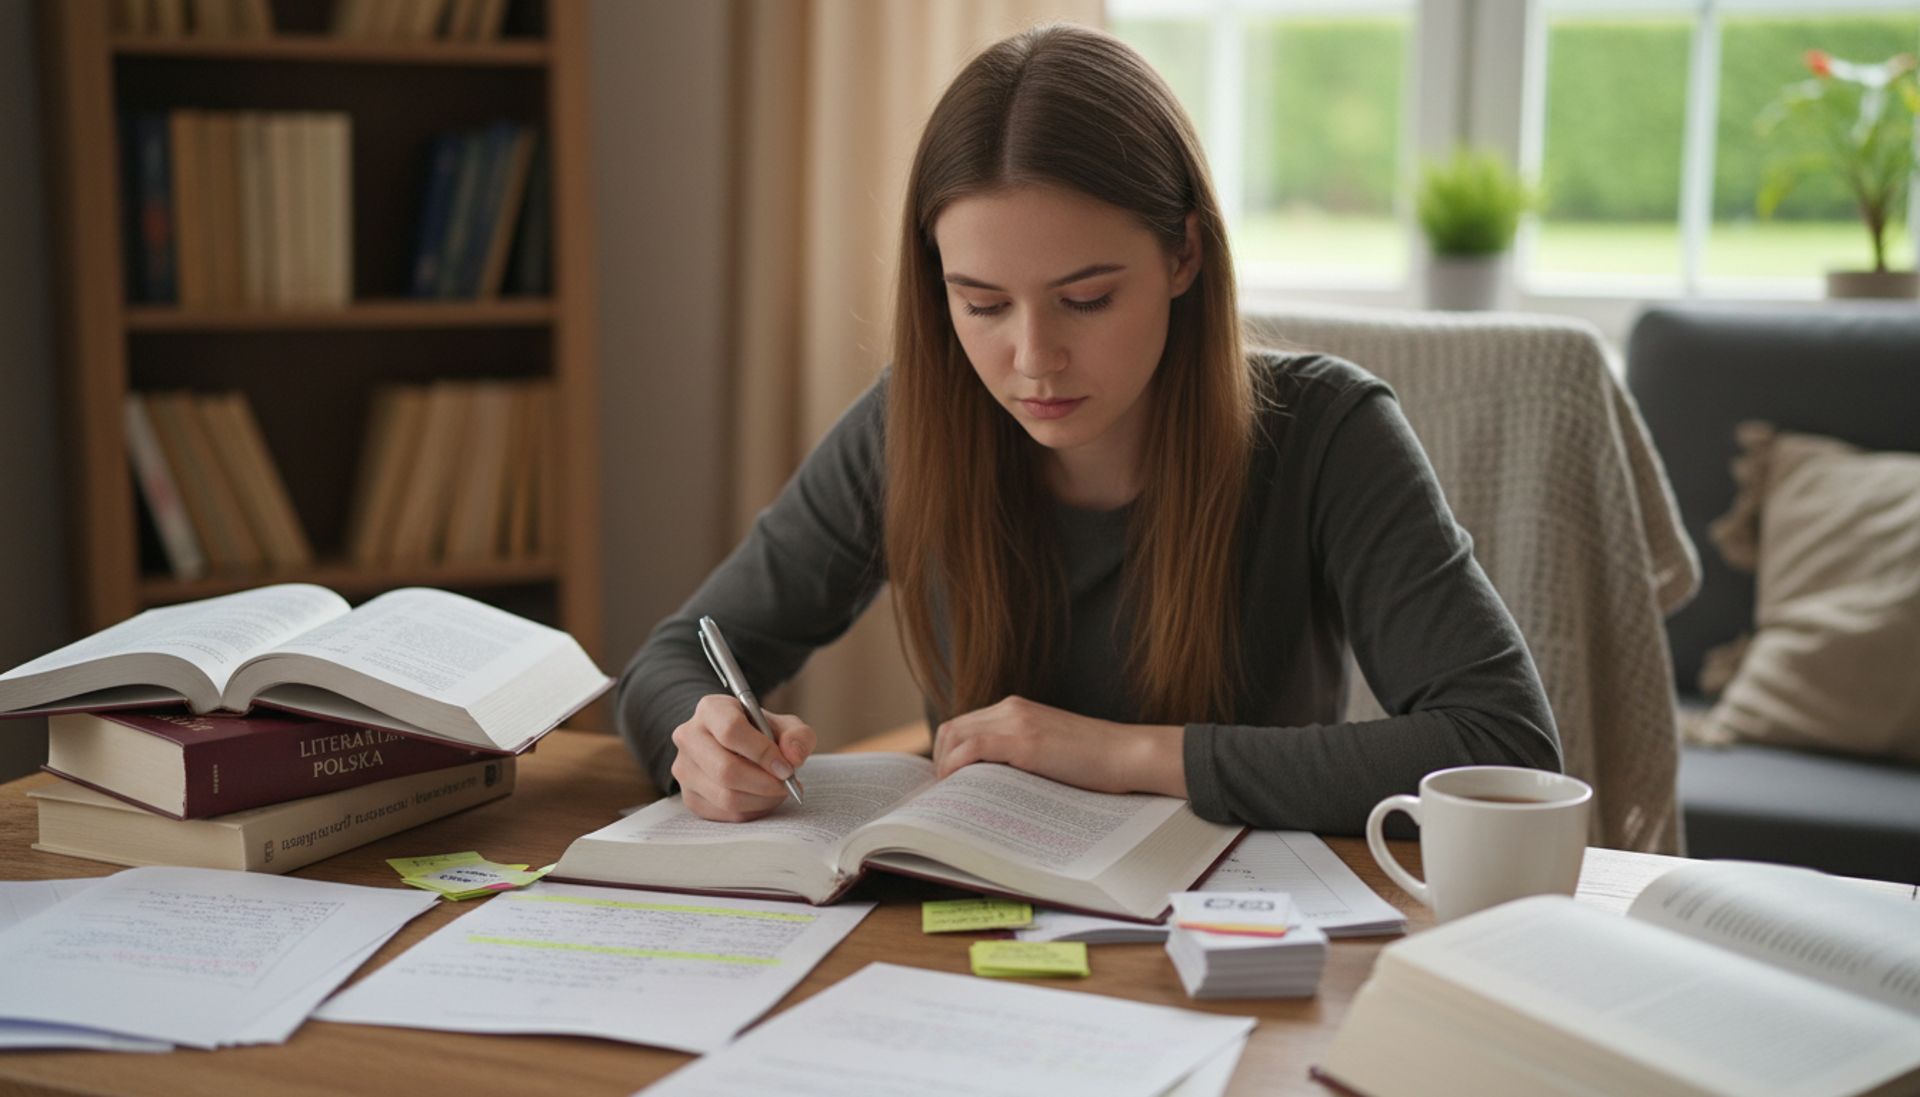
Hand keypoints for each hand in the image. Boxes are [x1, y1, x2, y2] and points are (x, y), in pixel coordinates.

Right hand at [670, 694, 815, 821]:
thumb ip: (798, 736)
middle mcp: (689, 737)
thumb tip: (793, 757)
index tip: (786, 767)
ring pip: (725, 797)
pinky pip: (724, 814)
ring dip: (761, 800)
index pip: (732, 731)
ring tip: (778, 791)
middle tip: (786, 785)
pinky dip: (751, 812)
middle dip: (764, 783)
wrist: (737, 747)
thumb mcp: (785, 726)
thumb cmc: (760, 733)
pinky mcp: (689, 797)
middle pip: (725, 770)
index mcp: (711, 709)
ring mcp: (684, 769)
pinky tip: (763, 799)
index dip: (762, 753)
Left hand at [932, 695, 1185, 796]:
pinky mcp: (1024, 740)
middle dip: (939, 761)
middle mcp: (1011, 708)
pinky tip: (959, 789)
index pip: (964, 725)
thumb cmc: (1096, 762)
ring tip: (951, 797)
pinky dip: (955, 768)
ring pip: (955, 736)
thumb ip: (1020, 755)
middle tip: (944, 794)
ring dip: (943, 766)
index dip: (947, 753)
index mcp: (1016, 708)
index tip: (947, 782)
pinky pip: (971, 749)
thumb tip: (988, 784)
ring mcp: (1016, 721)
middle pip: (952, 729)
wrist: (1128, 754)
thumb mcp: (1049, 751)